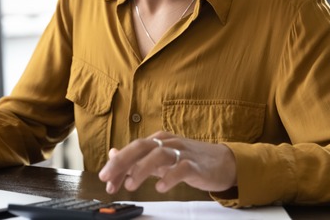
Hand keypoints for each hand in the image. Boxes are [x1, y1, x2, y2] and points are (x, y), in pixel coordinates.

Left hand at [98, 131, 236, 193]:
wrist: (224, 162)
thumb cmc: (190, 160)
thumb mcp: (161, 157)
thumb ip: (138, 158)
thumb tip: (113, 154)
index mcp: (159, 141)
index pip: (132, 149)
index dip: (117, 164)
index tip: (106, 180)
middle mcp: (169, 143)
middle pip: (141, 147)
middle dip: (122, 161)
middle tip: (107, 177)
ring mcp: (183, 152)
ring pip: (159, 155)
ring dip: (142, 169)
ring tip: (130, 185)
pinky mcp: (196, 165)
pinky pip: (181, 168)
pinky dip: (169, 177)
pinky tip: (160, 187)